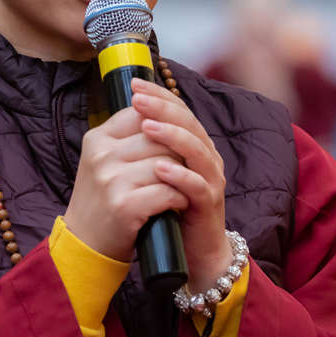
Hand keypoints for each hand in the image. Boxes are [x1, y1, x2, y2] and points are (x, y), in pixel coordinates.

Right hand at [64, 104, 190, 261]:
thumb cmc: (103, 200)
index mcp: (97, 138)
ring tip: (181, 185)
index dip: (164, 122)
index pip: (139, 113)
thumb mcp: (104, 162)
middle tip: (183, 166)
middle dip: (177, 151)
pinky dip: (180, 198)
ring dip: (182, 175)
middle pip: (158, 136)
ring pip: (167, 162)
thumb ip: (127, 137)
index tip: (174, 138)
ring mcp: (111, 180)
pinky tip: (178, 204)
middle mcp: (101, 155)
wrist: (85, 245)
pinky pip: (168, 191)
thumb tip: (164, 109)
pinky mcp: (124, 206)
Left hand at [129, 78, 231, 289]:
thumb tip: (124, 117)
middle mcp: (206, 157)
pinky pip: (198, 186)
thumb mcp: (155, 172)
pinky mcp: (210, 204)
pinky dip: (180, 175)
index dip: (159, 95)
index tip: (134, 85)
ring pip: (197, 149)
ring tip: (147, 127)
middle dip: (163, 108)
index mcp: (193, 144)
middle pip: (189, 123)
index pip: (179, 110)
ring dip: (172, 136)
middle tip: (138, 99)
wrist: (191, 251)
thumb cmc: (168, 207)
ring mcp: (210, 179)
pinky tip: (160, 168)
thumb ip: (148, 147)